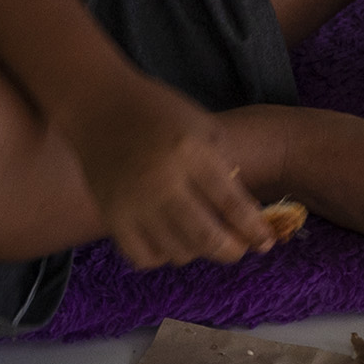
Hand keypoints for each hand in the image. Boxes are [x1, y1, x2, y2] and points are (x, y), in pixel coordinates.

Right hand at [57, 75, 289, 268]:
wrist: (98, 106)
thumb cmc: (158, 111)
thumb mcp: (202, 125)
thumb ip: (224, 165)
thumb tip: (243, 212)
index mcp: (191, 153)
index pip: (232, 205)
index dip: (255, 230)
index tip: (266, 242)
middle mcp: (162, 182)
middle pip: (207, 237)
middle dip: (232, 250)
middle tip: (239, 248)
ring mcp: (133, 203)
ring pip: (178, 252)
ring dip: (198, 251)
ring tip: (205, 238)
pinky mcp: (111, 216)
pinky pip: (144, 257)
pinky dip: (163, 255)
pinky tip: (171, 240)